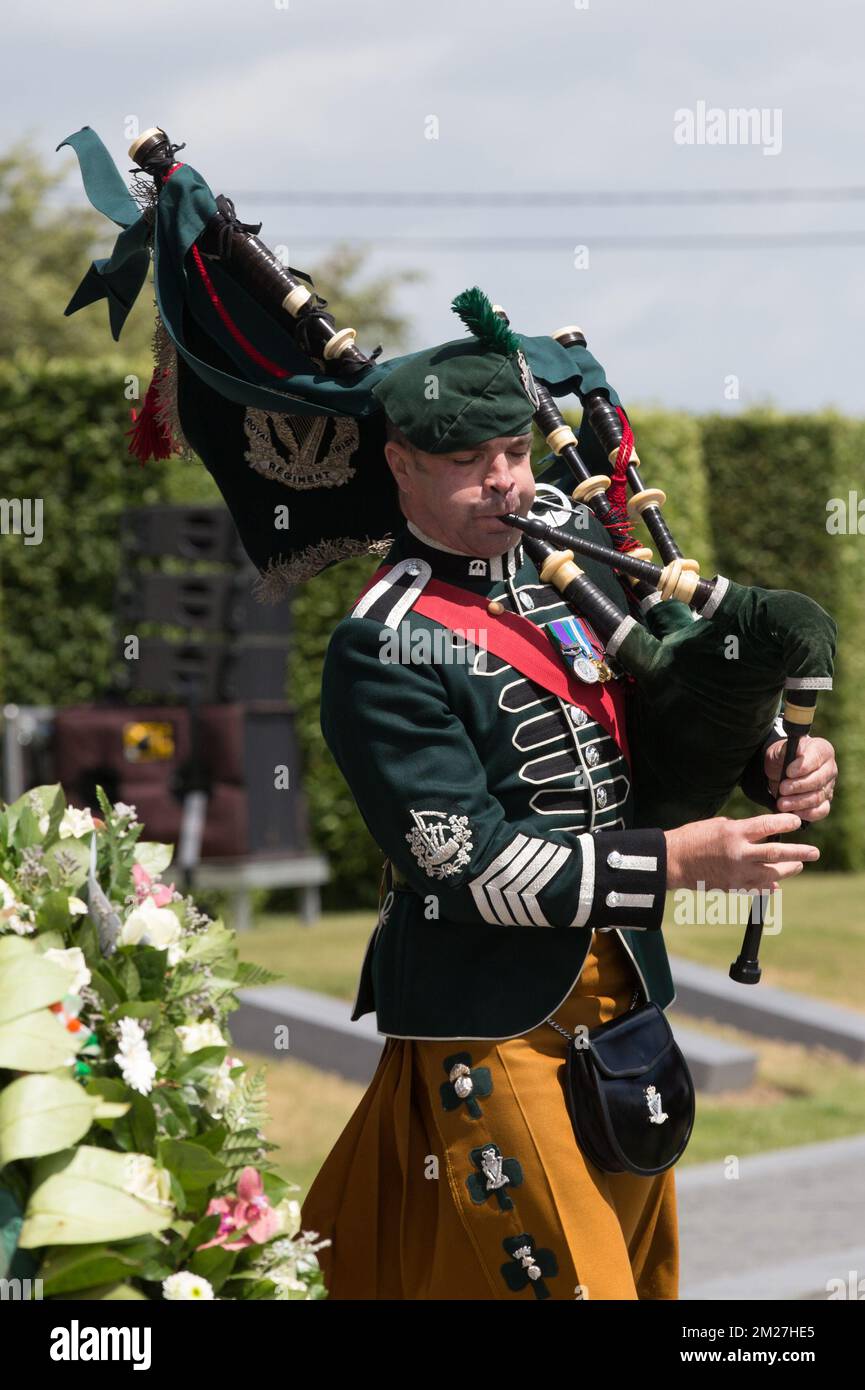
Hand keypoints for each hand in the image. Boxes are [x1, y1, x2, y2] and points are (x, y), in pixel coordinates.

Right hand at [664, 812, 819, 891]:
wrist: (672, 862)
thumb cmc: (693, 837)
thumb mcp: (719, 825)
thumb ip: (743, 831)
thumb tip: (762, 835)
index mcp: (734, 833)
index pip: (769, 826)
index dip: (786, 823)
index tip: (797, 823)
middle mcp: (739, 853)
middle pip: (777, 853)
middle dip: (800, 853)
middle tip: (814, 852)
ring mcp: (737, 873)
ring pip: (772, 874)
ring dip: (788, 870)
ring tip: (797, 866)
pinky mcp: (733, 887)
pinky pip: (758, 888)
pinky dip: (769, 885)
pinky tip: (776, 884)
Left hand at [765, 734, 836, 821]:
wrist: (779, 771)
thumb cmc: (782, 757)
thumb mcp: (780, 749)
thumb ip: (788, 749)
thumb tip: (798, 752)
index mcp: (822, 750)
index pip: (817, 758)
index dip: (803, 767)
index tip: (788, 772)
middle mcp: (829, 769)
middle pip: (819, 780)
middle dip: (799, 786)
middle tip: (782, 789)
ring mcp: (829, 787)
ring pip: (818, 797)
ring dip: (799, 802)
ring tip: (782, 803)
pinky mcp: (825, 803)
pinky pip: (821, 811)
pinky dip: (807, 813)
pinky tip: (794, 813)